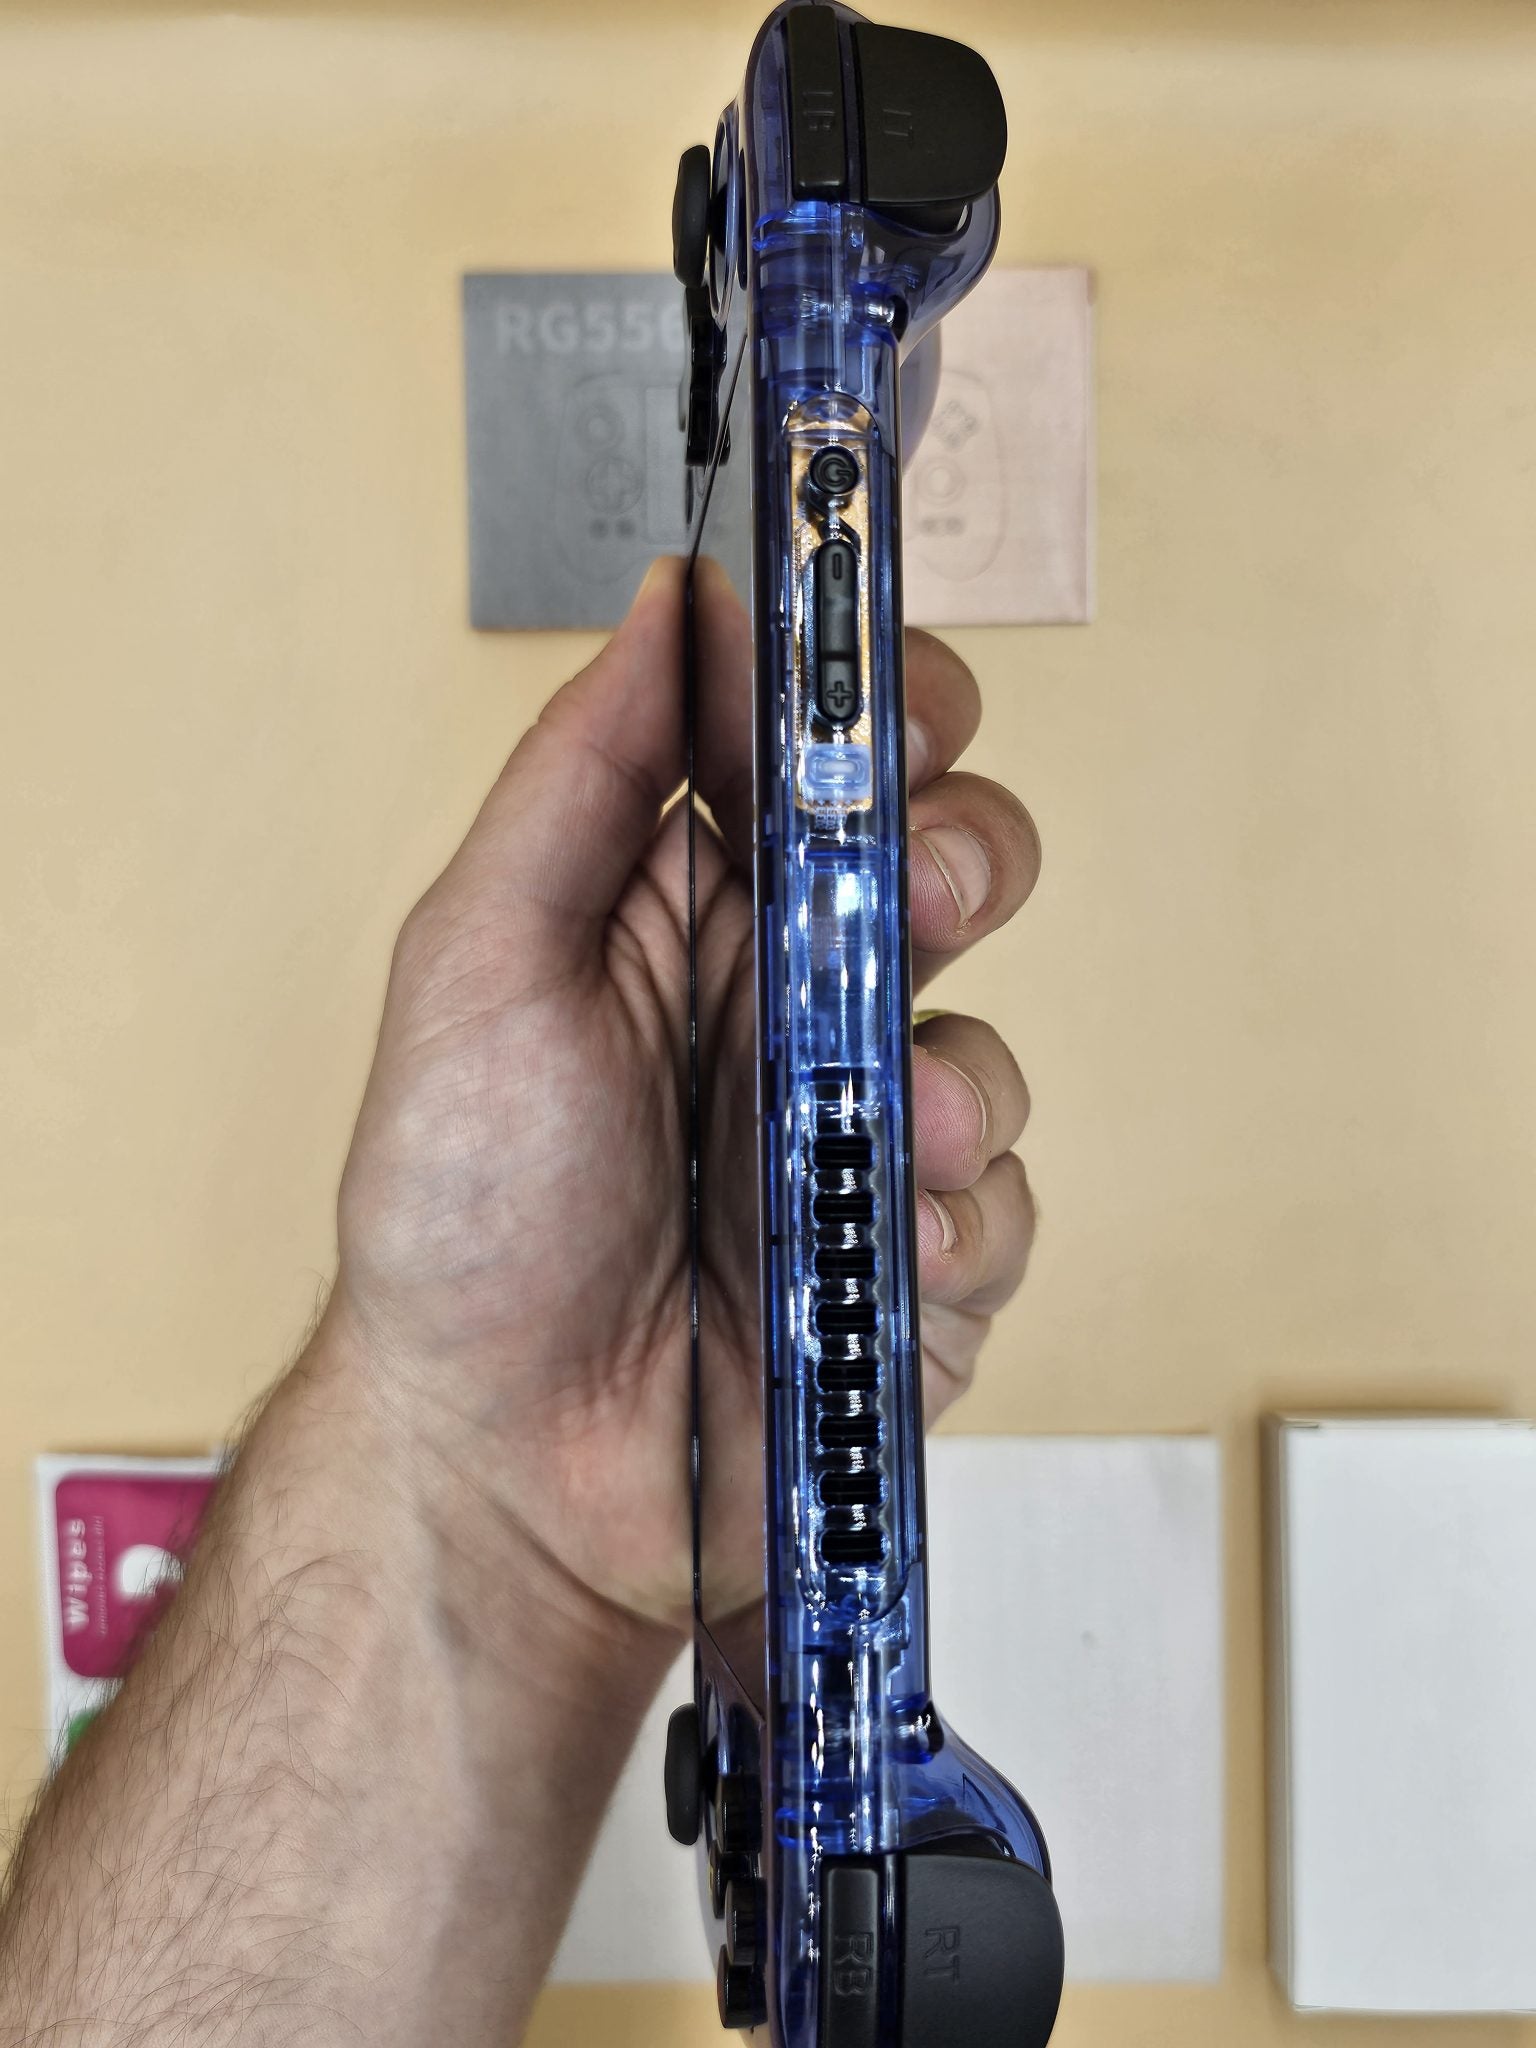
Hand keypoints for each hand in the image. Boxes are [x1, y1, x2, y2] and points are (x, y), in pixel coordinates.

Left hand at [329, 556, 1040, 1637]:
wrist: (496, 1468)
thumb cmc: (463, 1223)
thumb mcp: (478, 964)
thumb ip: (579, 776)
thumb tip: (664, 606)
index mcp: (686, 917)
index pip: (818, 765)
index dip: (878, 716)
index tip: (890, 709)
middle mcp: (783, 1011)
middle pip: (942, 874)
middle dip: (961, 858)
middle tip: (919, 892)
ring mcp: (852, 1138)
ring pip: (988, 1044)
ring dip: (960, 1069)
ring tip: (889, 1122)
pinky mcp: (909, 1264)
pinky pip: (1001, 1210)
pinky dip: (962, 1220)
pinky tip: (885, 1246)